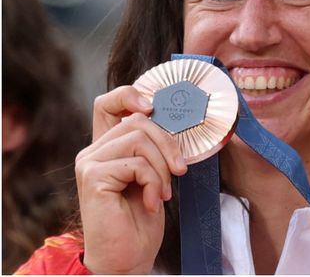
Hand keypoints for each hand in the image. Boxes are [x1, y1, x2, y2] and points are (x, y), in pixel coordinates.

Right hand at [78, 85, 188, 274]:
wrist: (127, 256)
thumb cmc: (141, 218)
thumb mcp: (153, 173)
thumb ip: (153, 146)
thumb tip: (175, 116)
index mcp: (107, 147)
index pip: (110, 102)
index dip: (131, 94)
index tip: (154, 105)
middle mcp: (93, 151)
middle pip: (139, 120)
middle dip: (169, 143)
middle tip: (180, 171)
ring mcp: (89, 163)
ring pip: (141, 138)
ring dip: (163, 167)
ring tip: (162, 192)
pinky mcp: (93, 176)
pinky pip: (138, 163)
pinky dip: (154, 182)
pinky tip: (150, 202)